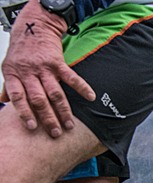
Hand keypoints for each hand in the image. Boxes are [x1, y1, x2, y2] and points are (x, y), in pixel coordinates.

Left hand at [1, 2, 94, 136]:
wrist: (33, 26)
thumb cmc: (21, 50)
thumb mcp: (8, 67)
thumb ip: (8, 87)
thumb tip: (2, 102)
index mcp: (13, 74)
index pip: (18, 97)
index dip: (24, 112)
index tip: (32, 127)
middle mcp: (28, 72)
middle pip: (39, 99)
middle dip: (48, 118)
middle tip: (56, 132)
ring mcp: (43, 68)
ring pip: (55, 93)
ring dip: (63, 111)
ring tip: (70, 125)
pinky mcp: (57, 62)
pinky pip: (71, 77)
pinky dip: (82, 87)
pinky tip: (90, 97)